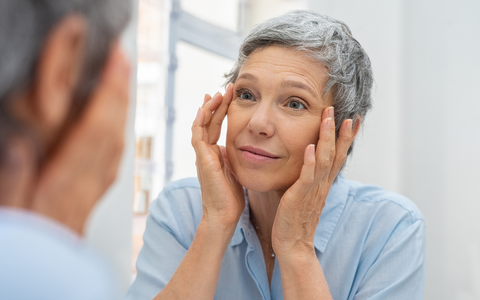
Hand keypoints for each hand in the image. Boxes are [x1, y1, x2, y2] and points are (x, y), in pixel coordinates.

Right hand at [30, 43, 130, 233]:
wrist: (49, 267)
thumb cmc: (30, 236)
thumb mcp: (12, 206)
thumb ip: (16, 176)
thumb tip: (22, 143)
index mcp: (67, 180)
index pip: (94, 129)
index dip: (107, 94)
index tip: (114, 65)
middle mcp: (88, 180)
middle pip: (112, 128)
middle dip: (119, 91)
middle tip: (122, 59)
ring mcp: (97, 184)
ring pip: (117, 139)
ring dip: (121, 106)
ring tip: (120, 79)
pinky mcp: (97, 188)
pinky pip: (115, 154)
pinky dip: (117, 129)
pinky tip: (116, 118)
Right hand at [191, 83, 244, 227]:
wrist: (224, 215)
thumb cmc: (231, 197)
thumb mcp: (235, 170)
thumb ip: (233, 157)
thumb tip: (238, 146)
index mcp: (214, 154)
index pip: (215, 126)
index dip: (221, 110)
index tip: (229, 95)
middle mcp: (206, 152)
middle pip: (208, 122)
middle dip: (216, 104)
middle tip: (225, 88)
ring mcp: (202, 156)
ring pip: (201, 125)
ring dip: (208, 109)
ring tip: (216, 93)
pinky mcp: (202, 161)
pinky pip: (198, 137)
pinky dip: (200, 122)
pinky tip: (205, 109)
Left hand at [271, 107, 353, 257]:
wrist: (292, 244)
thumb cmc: (295, 219)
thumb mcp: (305, 194)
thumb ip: (308, 178)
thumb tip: (307, 161)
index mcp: (323, 183)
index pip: (338, 156)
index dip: (346, 138)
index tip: (354, 119)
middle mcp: (322, 184)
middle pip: (336, 155)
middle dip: (341, 133)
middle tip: (346, 113)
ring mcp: (312, 190)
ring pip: (324, 160)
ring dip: (327, 139)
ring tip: (329, 119)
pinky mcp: (299, 197)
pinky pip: (307, 177)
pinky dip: (310, 162)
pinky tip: (311, 147)